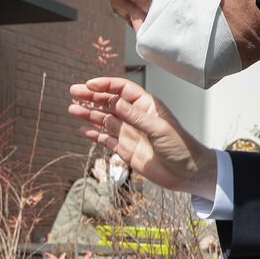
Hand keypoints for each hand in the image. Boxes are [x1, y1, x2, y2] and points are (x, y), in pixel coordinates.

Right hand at [68, 78, 216, 198]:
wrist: (187, 173)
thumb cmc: (180, 146)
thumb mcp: (159, 128)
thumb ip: (135, 116)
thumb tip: (115, 102)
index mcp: (146, 106)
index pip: (122, 89)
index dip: (106, 85)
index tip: (89, 85)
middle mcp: (135, 117)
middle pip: (110, 102)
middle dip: (92, 97)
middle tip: (73, 93)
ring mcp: (129, 133)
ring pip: (105, 120)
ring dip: (89, 114)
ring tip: (72, 109)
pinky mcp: (126, 150)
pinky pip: (106, 139)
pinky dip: (94, 135)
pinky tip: (83, 130)